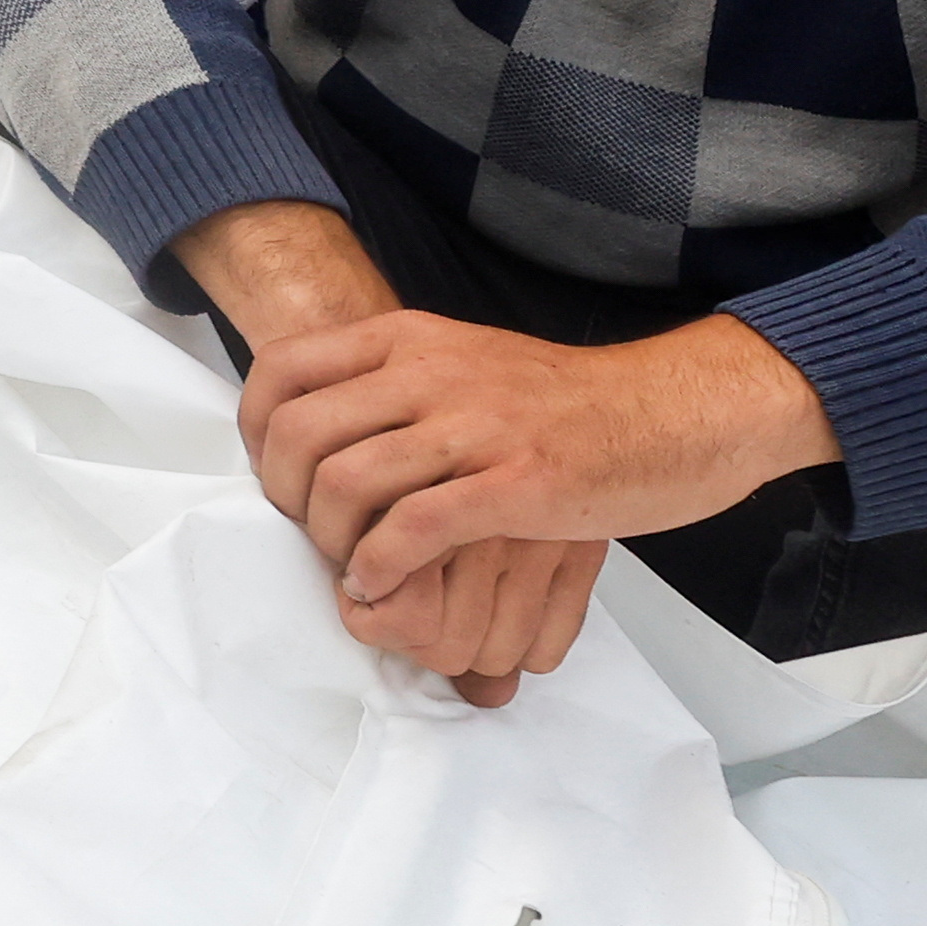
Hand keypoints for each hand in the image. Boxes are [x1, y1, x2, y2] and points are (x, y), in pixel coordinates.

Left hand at [243, 309, 836, 692]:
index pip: (281, 370)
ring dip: (329, 543)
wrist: (671, 412)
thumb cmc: (563, 404)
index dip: (255, 434)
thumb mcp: (464, 361)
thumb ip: (394, 380)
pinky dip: (379, 568)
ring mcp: (475, 426)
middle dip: (285, 500)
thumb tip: (318, 423)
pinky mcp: (516, 484)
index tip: (274, 479)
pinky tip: (381, 586)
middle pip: (299, 436)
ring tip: (348, 567)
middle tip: (308, 535)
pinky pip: (411, 528)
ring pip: (344, 484)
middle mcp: (430, 372)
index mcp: (409, 339)